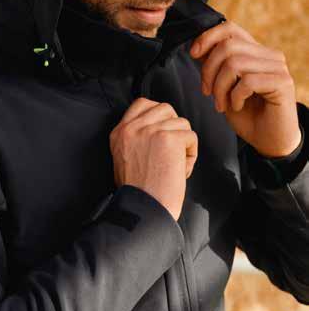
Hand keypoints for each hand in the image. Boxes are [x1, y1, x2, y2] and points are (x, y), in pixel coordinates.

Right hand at [110, 98, 197, 220]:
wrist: (143, 207)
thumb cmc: (138, 191)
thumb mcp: (124, 157)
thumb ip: (136, 137)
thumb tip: (159, 127)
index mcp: (119, 132)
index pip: (141, 103)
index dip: (158, 114)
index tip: (162, 131)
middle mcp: (132, 128)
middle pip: (165, 108)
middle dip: (174, 127)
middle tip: (172, 150)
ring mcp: (150, 131)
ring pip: (181, 123)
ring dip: (184, 143)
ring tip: (176, 164)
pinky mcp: (168, 138)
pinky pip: (191, 136)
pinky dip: (191, 154)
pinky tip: (181, 170)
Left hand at [190, 21, 300, 157]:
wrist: (268, 140)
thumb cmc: (246, 114)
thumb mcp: (223, 86)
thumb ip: (215, 65)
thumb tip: (197, 47)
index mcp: (255, 51)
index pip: (229, 29)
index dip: (207, 37)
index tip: (193, 54)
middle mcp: (269, 55)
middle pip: (227, 46)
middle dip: (208, 71)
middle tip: (207, 92)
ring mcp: (278, 67)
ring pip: (234, 64)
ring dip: (220, 88)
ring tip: (221, 104)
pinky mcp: (283, 83)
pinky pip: (247, 82)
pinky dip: (235, 96)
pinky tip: (237, 106)